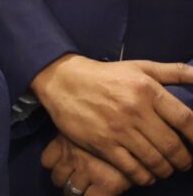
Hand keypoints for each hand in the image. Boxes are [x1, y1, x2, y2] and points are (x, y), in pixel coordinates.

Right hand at [32, 54, 192, 185]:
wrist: (63, 81)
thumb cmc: (106, 75)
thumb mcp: (140, 66)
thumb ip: (173, 71)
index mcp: (147, 90)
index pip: (185, 120)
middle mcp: (135, 110)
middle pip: (173, 146)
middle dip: (184, 160)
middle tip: (185, 163)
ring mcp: (118, 129)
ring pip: (154, 160)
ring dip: (166, 170)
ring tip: (167, 169)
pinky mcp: (102, 144)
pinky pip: (131, 168)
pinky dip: (144, 177)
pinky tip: (147, 175)